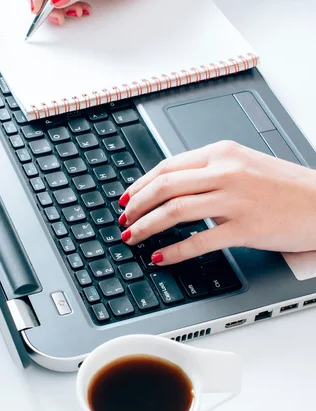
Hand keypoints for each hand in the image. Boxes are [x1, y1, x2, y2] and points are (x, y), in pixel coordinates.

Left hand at [118, 141, 315, 264]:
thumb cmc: (285, 186)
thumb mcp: (245, 164)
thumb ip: (210, 169)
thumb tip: (172, 185)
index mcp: (222, 153)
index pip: (168, 166)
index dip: (140, 184)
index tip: (126, 198)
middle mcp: (225, 172)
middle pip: (164, 187)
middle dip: (136, 206)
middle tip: (123, 219)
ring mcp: (234, 200)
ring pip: (174, 211)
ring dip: (146, 226)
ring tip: (132, 237)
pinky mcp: (245, 228)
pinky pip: (199, 241)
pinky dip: (174, 251)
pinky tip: (161, 257)